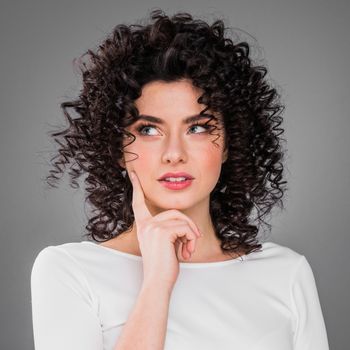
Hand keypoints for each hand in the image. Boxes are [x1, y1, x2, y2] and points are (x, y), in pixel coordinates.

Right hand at [129, 171, 201, 291]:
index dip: (136, 187)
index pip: (138, 203)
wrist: (157, 283)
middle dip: (189, 227)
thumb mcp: (163, 244)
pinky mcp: (162, 232)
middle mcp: (145, 224)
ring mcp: (152, 227)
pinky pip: (186, 228)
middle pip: (174, 212)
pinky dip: (192, 240)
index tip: (133, 174)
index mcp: (143, 226)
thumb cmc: (162, 266)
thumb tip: (183, 224)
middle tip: (193, 241)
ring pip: (182, 220)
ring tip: (188, 250)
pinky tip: (186, 252)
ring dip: (191, 235)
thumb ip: (167, 229)